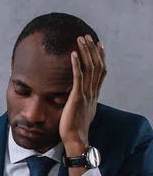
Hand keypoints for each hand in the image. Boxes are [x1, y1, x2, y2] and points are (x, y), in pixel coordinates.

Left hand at [59, 35, 105, 157]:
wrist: (76, 139)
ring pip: (90, 68)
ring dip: (86, 52)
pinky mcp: (77, 97)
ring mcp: (86, 94)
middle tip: (88, 36)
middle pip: (97, 66)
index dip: (100, 57)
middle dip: (93, 49)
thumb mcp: (80, 110)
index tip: (99, 44)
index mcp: (94, 94)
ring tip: (81, 39)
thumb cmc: (74, 126)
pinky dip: (76, 64)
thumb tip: (76, 95)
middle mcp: (92, 92)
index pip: (100, 71)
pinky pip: (78, 78)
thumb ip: (80, 100)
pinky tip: (73, 54)